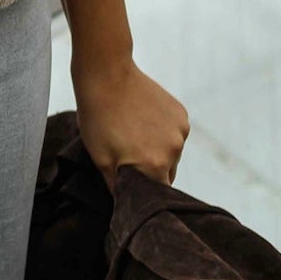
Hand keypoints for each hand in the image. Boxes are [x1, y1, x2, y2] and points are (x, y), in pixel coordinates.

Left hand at [71, 52, 188, 188]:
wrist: (107, 75)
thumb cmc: (99, 119)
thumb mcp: (101, 159)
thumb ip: (117, 187)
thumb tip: (124, 204)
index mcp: (156, 166)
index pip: (158, 193)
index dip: (144, 190)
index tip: (131, 182)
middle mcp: (175, 150)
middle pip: (167, 173)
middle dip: (150, 171)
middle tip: (126, 155)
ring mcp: (181, 130)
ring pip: (172, 153)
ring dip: (157, 150)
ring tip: (132, 134)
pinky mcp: (181, 113)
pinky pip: (175, 133)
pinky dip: (162, 133)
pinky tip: (142, 120)